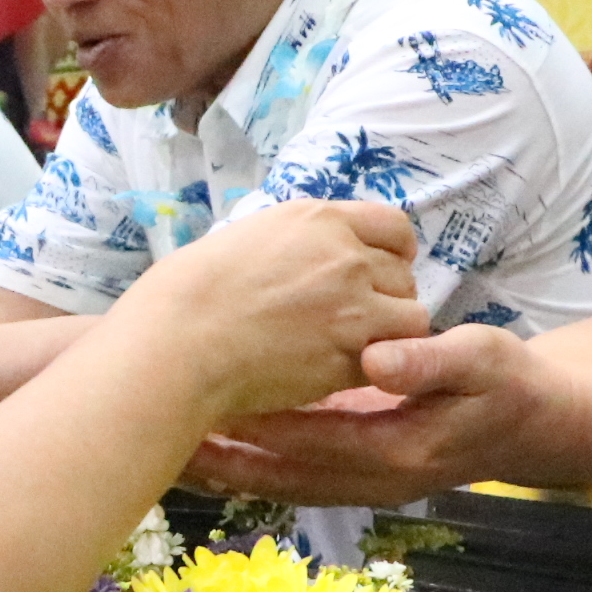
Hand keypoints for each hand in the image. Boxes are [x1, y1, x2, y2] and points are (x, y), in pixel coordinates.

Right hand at [109, 201, 431, 424]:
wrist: (180, 342)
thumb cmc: (188, 292)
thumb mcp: (247, 238)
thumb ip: (294, 244)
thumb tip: (307, 259)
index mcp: (319, 219)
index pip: (394, 225)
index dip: (394, 251)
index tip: (382, 270)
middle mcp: (346, 256)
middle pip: (404, 274)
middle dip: (387, 296)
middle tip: (355, 319)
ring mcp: (353, 306)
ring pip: (411, 319)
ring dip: (389, 334)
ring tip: (352, 347)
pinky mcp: (350, 355)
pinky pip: (389, 360)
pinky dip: (373, 368)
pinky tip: (338, 372)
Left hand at [193, 326, 558, 506]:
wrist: (534, 423)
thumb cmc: (507, 384)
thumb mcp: (483, 360)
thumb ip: (432, 362)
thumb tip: (376, 360)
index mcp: (395, 451)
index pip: (312, 440)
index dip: (260, 425)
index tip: (209, 405)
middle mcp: (370, 478)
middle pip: (282, 477)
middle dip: (225, 464)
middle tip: (163, 442)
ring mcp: (362, 481)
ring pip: (282, 483)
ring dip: (229, 471)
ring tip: (169, 450)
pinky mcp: (356, 470)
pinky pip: (294, 474)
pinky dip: (254, 465)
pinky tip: (216, 445)